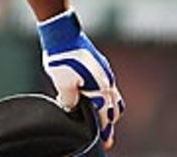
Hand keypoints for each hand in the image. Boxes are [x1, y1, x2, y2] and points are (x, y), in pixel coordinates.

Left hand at [38, 9, 123, 148]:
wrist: (63, 33)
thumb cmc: (61, 57)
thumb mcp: (62, 82)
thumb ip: (69, 99)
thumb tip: (72, 109)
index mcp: (99, 88)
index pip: (106, 117)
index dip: (105, 131)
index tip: (105, 142)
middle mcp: (107, 83)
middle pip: (114, 110)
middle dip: (109, 124)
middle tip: (104, 137)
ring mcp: (105, 74)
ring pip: (115, 99)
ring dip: (110, 111)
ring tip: (102, 121)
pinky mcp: (101, 68)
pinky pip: (109, 88)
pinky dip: (107, 99)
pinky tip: (97, 101)